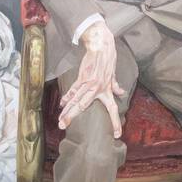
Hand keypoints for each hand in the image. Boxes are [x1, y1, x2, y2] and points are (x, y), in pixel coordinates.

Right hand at [59, 20, 125, 135]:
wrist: (100, 46)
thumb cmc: (108, 59)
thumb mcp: (113, 74)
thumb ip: (115, 85)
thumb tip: (121, 93)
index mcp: (107, 91)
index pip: (113, 110)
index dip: (115, 123)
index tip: (117, 135)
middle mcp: (97, 89)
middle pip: (83, 106)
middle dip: (74, 117)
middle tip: (65, 127)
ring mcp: (88, 84)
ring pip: (75, 100)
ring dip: (67, 110)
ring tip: (60, 120)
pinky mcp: (81, 77)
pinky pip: (73, 89)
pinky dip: (67, 97)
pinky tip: (61, 104)